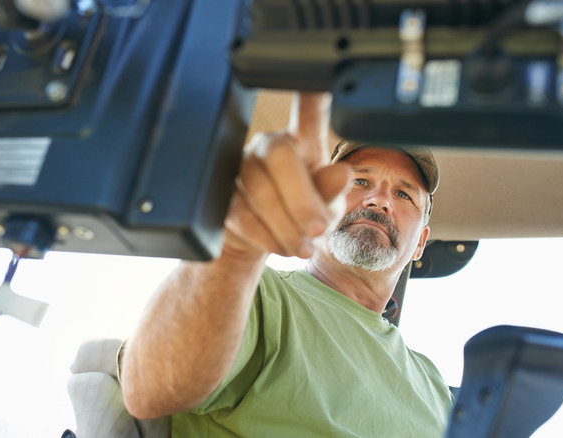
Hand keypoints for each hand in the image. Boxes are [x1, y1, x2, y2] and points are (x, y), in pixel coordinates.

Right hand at [223, 93, 351, 258]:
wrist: (265, 243)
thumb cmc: (302, 215)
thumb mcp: (327, 207)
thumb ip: (332, 191)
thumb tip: (341, 174)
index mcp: (302, 142)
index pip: (308, 110)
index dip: (311, 91)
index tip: (318, 69)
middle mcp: (268, 146)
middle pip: (279, 155)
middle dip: (302, 199)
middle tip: (318, 229)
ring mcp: (240, 166)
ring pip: (259, 189)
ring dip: (286, 225)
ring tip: (302, 247)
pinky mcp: (221, 194)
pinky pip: (241, 212)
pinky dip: (266, 236)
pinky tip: (281, 246)